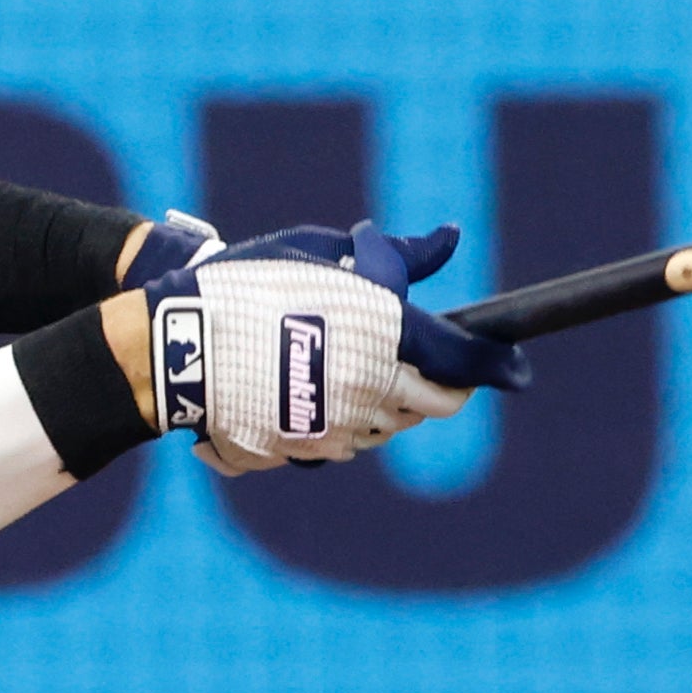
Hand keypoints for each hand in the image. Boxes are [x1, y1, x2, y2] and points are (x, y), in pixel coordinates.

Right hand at [141, 219, 521, 472]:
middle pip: (434, 404)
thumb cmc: (247, 282)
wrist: (172, 343)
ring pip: (389, 426)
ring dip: (391, 403)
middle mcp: (369, 384)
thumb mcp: (321, 251)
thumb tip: (449, 240)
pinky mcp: (302, 451)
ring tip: (359, 369)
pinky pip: (343, 442)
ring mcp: (335, 425)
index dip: (499, 367)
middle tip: (442, 373)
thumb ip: (395, 256)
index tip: (518, 372)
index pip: (464, 359)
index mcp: (382, 329)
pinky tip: (316, 392)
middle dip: (445, 389)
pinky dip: (344, 420)